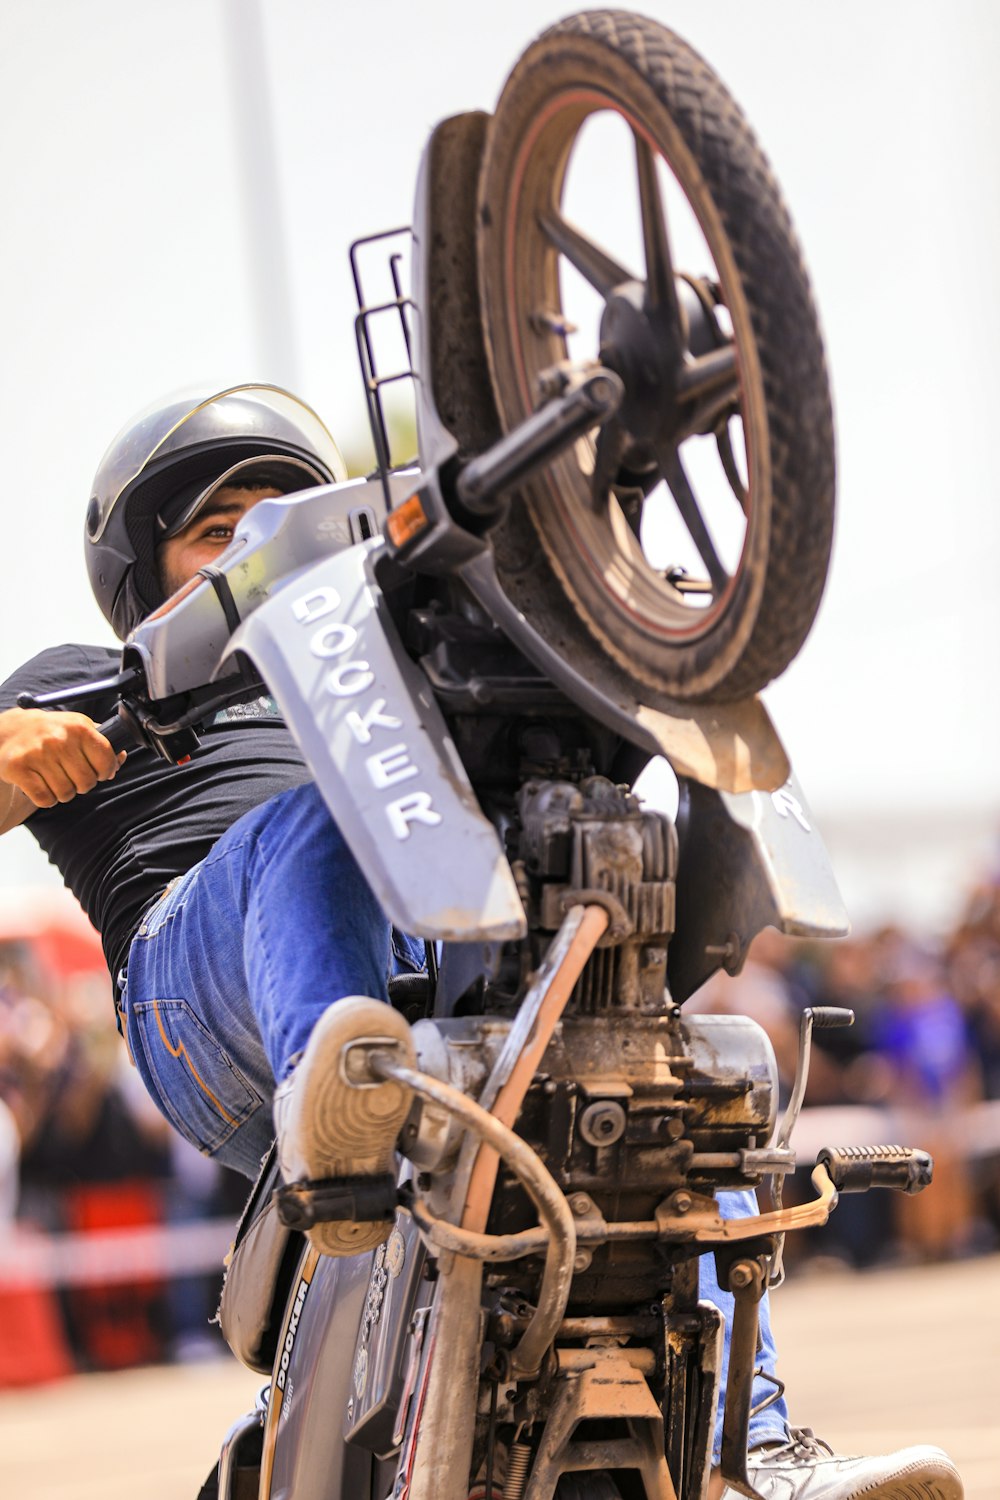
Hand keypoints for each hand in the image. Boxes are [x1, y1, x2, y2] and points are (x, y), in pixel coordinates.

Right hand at [0, 707, 126, 808]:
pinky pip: (44, 799)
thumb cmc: (50, 732)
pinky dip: (46, 798)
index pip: (106, 760)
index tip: (99, 772)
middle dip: (82, 784)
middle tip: (72, 776)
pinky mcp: (18, 767)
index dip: (106, 772)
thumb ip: (102, 742)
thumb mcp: (77, 727)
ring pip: (65, 793)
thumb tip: (120, 759)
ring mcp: (37, 753)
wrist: (10, 730)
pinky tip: (41, 784)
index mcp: (78, 727)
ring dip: (63, 792)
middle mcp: (59, 739)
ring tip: (55, 778)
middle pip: (86, 782)